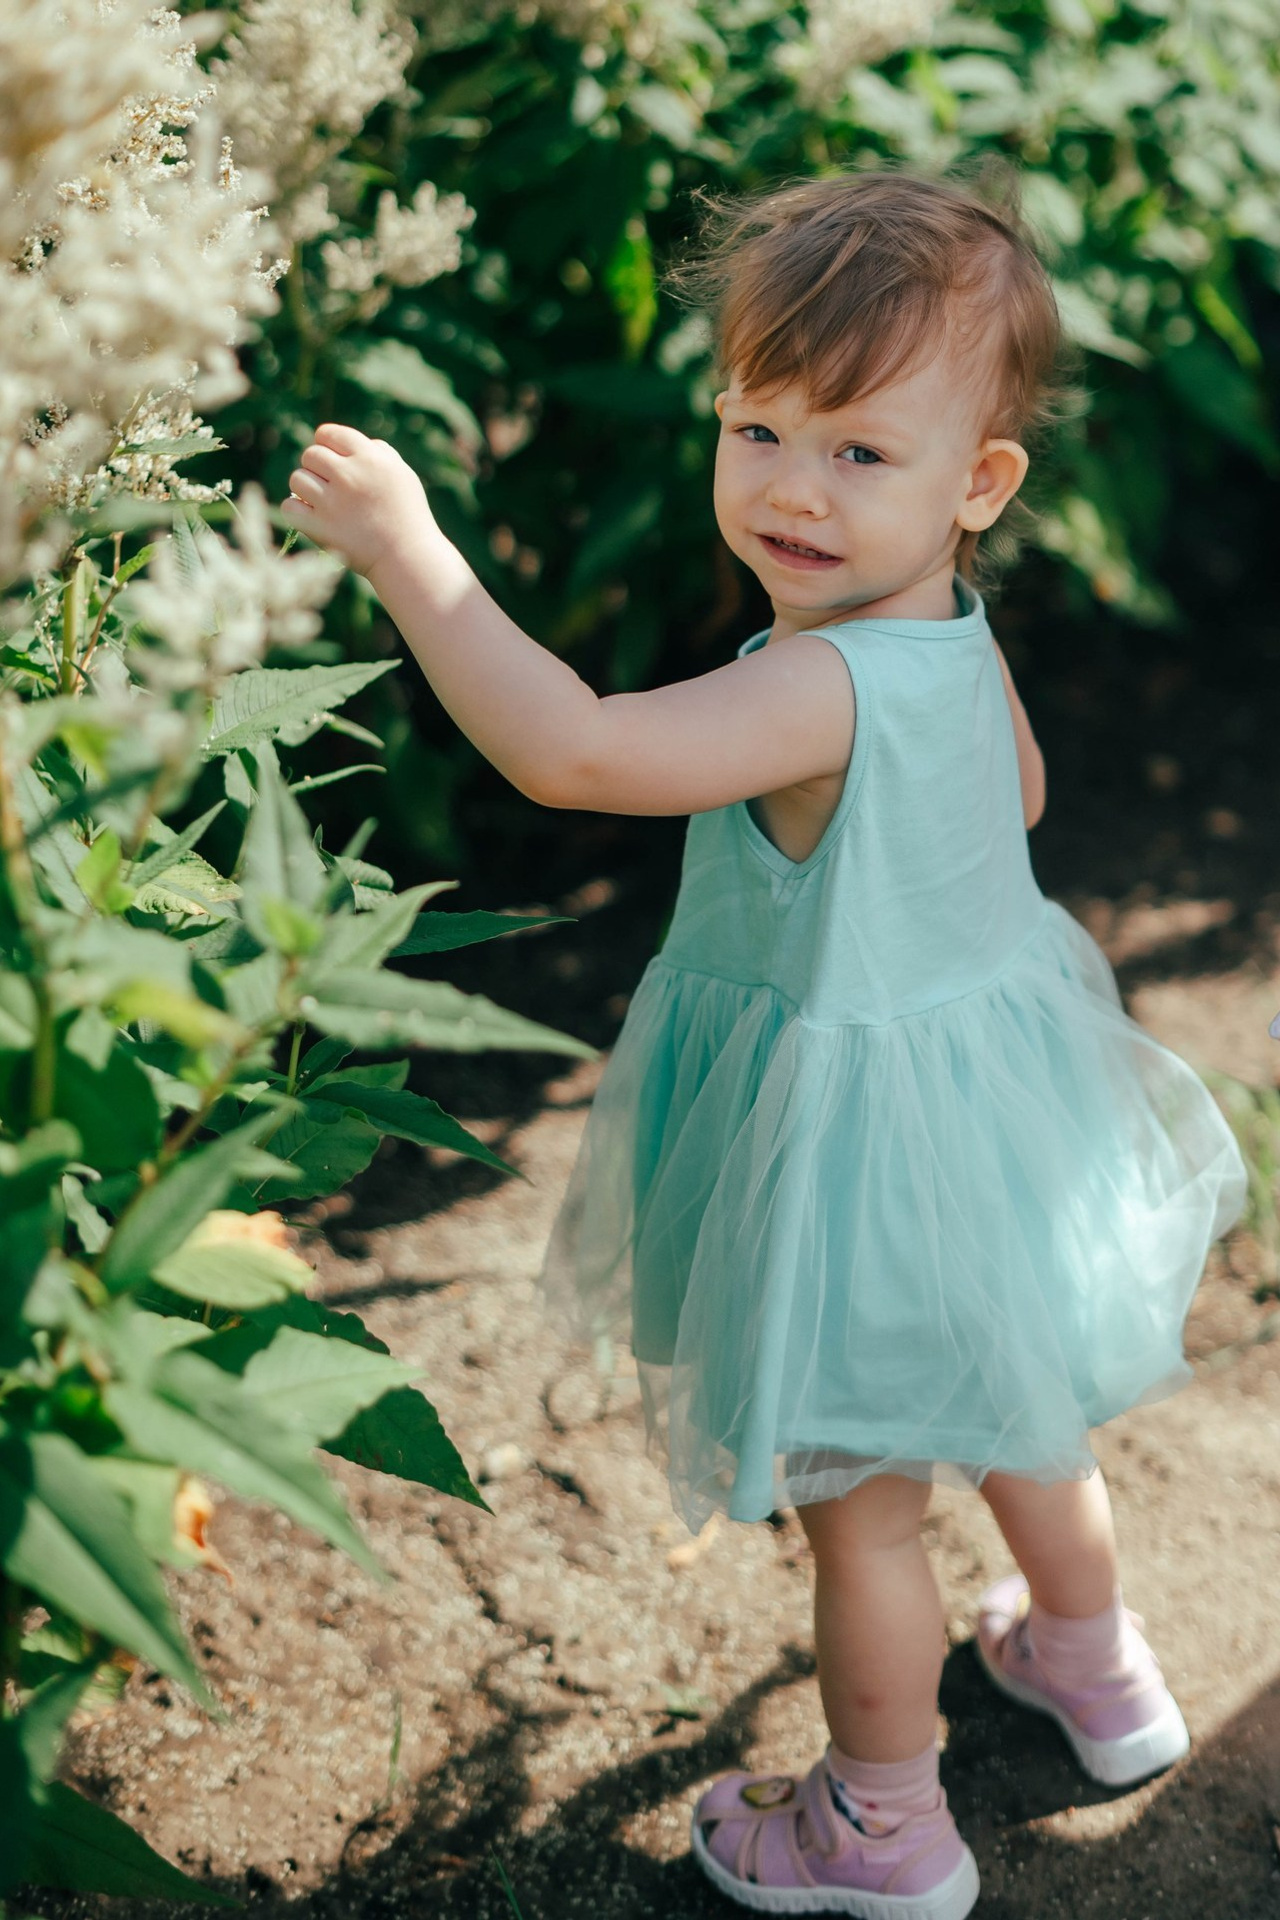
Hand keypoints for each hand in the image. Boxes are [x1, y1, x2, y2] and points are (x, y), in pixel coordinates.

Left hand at [280, 423, 436, 579]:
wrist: (408, 557)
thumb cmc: (408, 516)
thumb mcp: (403, 475)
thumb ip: (380, 453)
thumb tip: (355, 445)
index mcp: (370, 458)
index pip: (328, 434)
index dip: (325, 444)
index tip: (331, 460)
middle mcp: (349, 475)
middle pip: (310, 455)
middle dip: (317, 468)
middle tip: (329, 485)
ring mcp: (332, 502)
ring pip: (297, 479)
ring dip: (305, 489)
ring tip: (321, 502)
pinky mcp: (320, 527)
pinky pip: (290, 508)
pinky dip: (296, 511)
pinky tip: (311, 516)